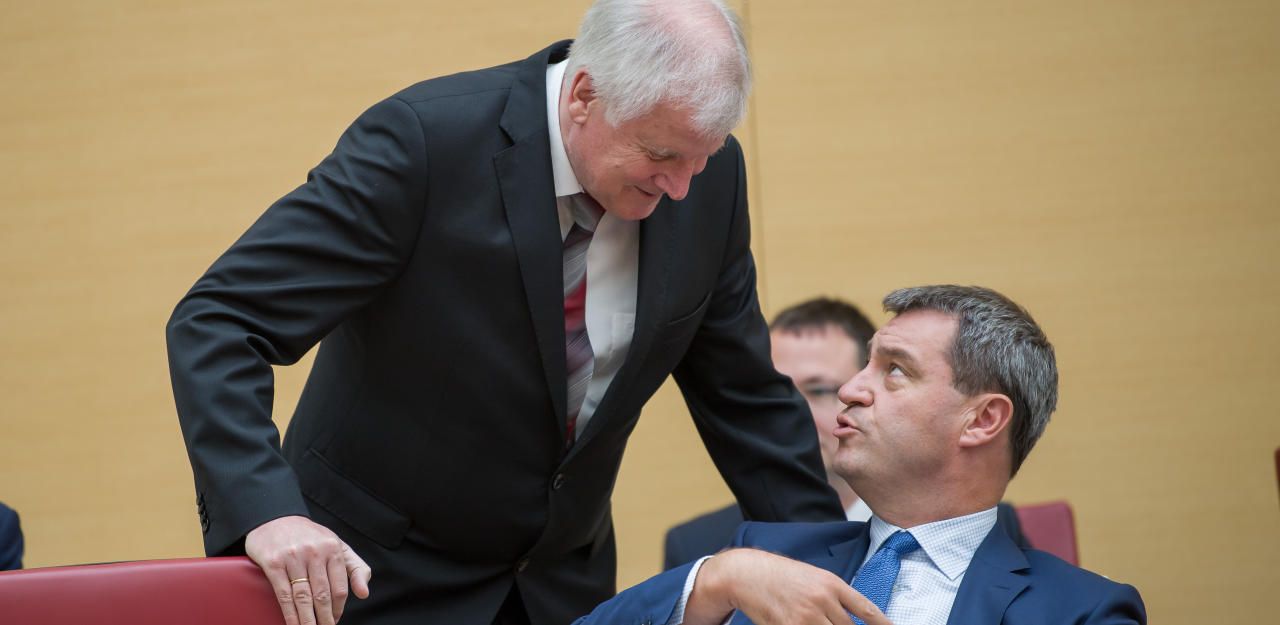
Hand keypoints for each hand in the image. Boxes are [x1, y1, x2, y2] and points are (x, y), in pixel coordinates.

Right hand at [245, 515, 371, 624]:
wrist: (274, 518)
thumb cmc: (309, 536)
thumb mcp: (337, 545)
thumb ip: (355, 568)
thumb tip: (364, 593)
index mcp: (333, 548)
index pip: (340, 587)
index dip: (338, 609)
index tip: (335, 621)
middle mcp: (314, 552)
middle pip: (322, 595)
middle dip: (324, 619)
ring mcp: (293, 558)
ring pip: (303, 597)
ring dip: (308, 620)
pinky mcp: (273, 563)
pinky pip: (284, 594)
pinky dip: (290, 614)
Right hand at [684, 548, 891, 624]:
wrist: (749, 573)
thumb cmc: (782, 575)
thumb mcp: (814, 577)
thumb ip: (836, 596)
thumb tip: (857, 616)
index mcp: (831, 584)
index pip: (866, 610)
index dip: (883, 624)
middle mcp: (822, 600)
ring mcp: (806, 617)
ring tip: (822, 624)